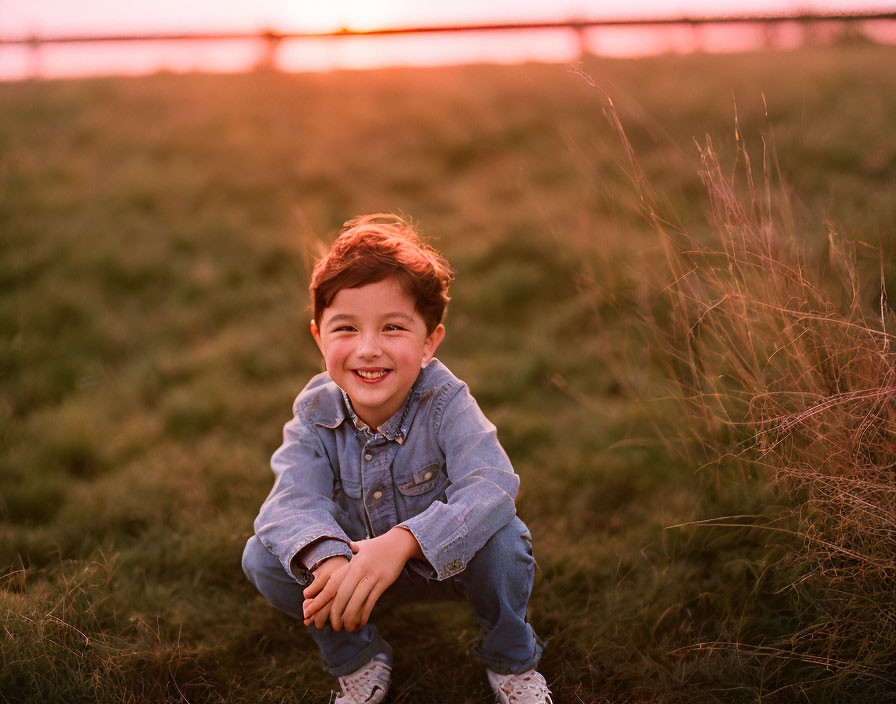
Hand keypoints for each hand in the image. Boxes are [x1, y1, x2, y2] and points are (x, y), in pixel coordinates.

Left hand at [304, 528, 421, 631]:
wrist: (399, 542)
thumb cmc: (376, 546)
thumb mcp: (359, 546)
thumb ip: (344, 553)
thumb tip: (330, 557)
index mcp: (351, 562)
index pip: (332, 584)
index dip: (320, 599)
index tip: (311, 610)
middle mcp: (360, 569)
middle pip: (343, 595)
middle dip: (335, 614)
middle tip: (331, 626)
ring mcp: (373, 576)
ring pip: (357, 601)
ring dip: (350, 618)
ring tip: (346, 628)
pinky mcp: (383, 583)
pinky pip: (371, 602)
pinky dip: (364, 615)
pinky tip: (360, 623)